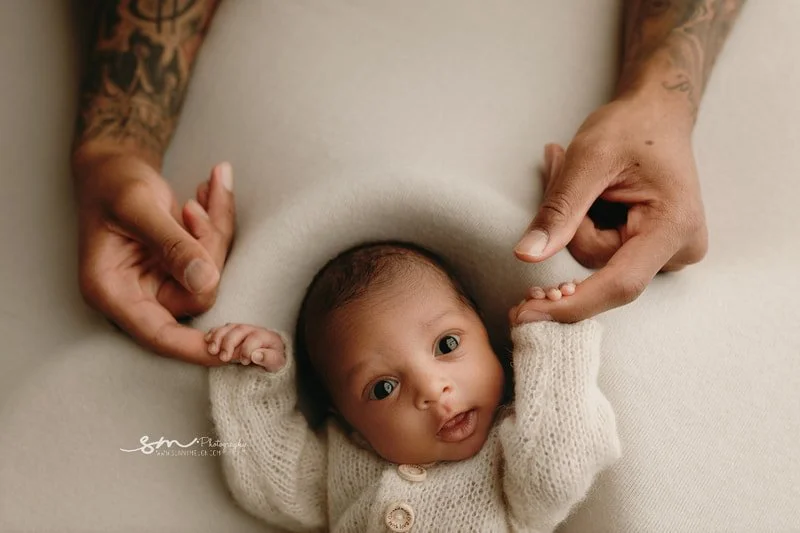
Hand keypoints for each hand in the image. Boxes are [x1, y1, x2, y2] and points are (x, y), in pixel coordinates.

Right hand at [72, 147, 235, 363]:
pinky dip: (218, 224)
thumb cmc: (114, 183)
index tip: (231, 354)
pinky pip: (214, 256)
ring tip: (203, 191)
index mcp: (113, 290)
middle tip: (197, 208)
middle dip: (210, 248)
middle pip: (197, 295)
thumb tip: (206, 280)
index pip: (158, 335)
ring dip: (216, 231)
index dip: (195, 348)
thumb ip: (172, 244)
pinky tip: (208, 192)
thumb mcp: (138, 205)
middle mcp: (136, 293)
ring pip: (212, 274)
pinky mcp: (180, 267)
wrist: (114, 165)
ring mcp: (161, 281)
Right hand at [205, 323, 285, 371]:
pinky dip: (213, 333)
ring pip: (228, 328)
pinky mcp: (233, 331)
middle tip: (224, 358)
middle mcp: (254, 329)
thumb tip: (256, 355)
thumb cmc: (273, 360)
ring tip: (212, 351)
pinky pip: (221, 328)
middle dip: (229, 343)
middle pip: (239, 330)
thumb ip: (268, 359)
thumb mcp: (276, 363)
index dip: (248, 349)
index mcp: (267, 336)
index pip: (255, 338)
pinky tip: (207, 341)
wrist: (270, 356)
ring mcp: (242, 329)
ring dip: (218, 338)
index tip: (244, 362)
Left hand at [514, 96, 707, 321]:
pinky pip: (604, 253)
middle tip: (559, 167)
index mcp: (674, 226)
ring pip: (596, 260)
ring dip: (577, 221)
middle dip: (571, 224)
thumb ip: (559, 210)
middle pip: (599, 266)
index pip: (620, 285)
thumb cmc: (630, 128)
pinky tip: (596, 193)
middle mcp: (680, 249)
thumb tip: (526, 256)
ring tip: (586, 175)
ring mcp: (671, 253)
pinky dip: (588, 225)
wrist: (658, 114)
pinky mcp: (656, 252)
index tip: (528, 315)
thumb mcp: (587, 158)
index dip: (571, 305)